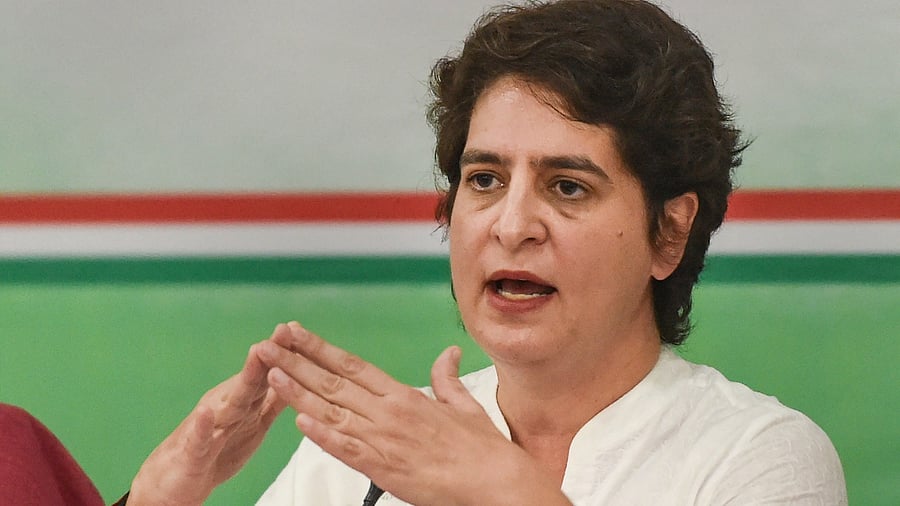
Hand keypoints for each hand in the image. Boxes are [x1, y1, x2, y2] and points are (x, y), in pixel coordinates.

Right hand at [127, 325, 290, 505]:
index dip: (284, 354)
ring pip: (230, 402)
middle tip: (284, 330)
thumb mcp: (252, 423)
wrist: (175, 482)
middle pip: (252, 380)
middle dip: (269, 355)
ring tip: (256, 354)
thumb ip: (272, 400)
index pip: (267, 374)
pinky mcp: (195, 453)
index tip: (299, 328)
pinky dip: (204, 425)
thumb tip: (296, 377)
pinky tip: (207, 411)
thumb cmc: (218, 449)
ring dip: (244, 378)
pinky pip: (200, 438)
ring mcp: (210, 427)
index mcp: (244, 402)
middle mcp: (227, 407)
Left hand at [257, 322, 570, 505]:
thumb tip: (447, 354)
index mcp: (404, 394)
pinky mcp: (382, 468)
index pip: (352, 364)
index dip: (319, 348)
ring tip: (271, 374)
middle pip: (332, 381)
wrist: (494, 482)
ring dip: (297, 392)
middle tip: (268, 344)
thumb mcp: (464, 405)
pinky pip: (345, 448)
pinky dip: (320, 434)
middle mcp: (389, 411)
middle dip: (296, 361)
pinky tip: (299, 420)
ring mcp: (383, 439)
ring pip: (331, 411)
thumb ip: (446, 378)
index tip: (296, 334)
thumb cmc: (482, 449)